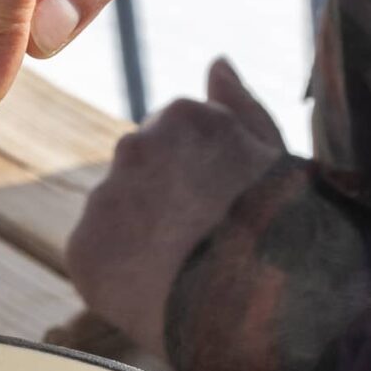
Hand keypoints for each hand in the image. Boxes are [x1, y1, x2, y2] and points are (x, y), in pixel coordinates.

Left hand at [65, 60, 284, 356]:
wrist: (267, 307)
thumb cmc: (287, 230)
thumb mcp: (277, 156)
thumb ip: (240, 107)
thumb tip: (215, 63)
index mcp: (182, 116)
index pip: (173, 138)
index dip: (199, 179)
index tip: (222, 209)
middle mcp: (132, 146)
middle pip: (138, 174)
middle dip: (162, 203)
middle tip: (203, 246)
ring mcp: (104, 197)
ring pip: (114, 215)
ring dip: (137, 238)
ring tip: (185, 276)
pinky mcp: (82, 250)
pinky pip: (95, 260)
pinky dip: (118, 277)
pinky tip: (158, 296)